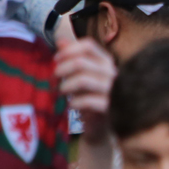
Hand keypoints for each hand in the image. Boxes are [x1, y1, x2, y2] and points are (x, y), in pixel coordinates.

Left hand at [54, 18, 115, 144]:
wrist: (104, 127)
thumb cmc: (92, 97)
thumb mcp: (83, 75)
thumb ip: (74, 57)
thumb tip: (60, 40)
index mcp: (107, 62)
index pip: (88, 45)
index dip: (68, 50)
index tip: (56, 59)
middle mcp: (112, 73)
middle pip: (81, 62)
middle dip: (62, 69)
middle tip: (54, 78)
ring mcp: (113, 90)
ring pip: (83, 79)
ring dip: (66, 86)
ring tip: (62, 92)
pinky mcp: (110, 108)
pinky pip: (87, 101)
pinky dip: (74, 102)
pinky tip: (72, 106)